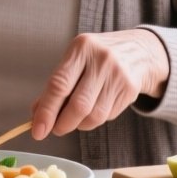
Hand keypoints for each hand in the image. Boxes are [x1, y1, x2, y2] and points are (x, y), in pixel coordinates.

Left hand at [30, 29, 169, 138]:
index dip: (47, 110)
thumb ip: (56, 85)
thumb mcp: (75, 60)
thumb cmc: (96, 58)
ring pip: (94, 116)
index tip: (37, 129)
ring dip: (78, 125)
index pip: (59, 84)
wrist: (138, 51)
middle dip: (62, 124)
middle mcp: (102, 60)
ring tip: (74, 118)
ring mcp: (118, 75)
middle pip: (78, 105)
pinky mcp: (130, 90)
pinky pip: (107, 117)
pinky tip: (93, 109)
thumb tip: (37, 114)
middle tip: (54, 129)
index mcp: (81, 48)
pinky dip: (94, 120)